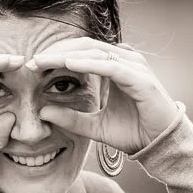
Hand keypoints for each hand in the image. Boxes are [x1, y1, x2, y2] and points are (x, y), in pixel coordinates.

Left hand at [28, 38, 178, 153]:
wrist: (160, 145)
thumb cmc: (133, 132)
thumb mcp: (94, 126)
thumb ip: (70, 119)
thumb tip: (42, 112)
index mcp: (113, 67)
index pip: (80, 52)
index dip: (55, 55)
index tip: (32, 64)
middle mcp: (124, 62)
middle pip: (84, 46)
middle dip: (56, 51)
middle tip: (32, 60)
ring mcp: (134, 68)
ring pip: (95, 52)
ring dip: (66, 55)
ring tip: (43, 60)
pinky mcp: (141, 79)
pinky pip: (110, 66)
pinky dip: (89, 63)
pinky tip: (69, 64)